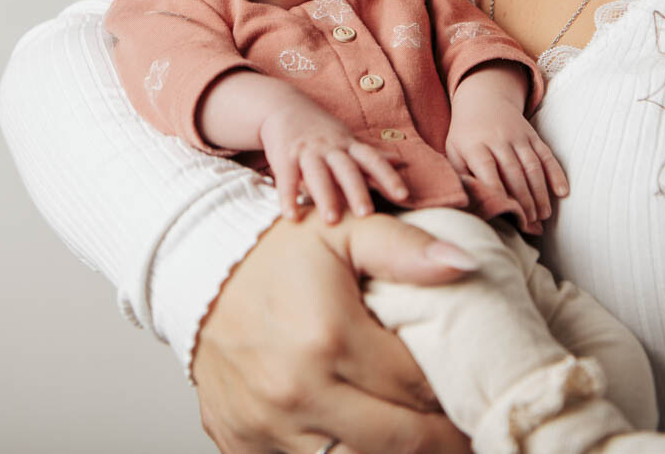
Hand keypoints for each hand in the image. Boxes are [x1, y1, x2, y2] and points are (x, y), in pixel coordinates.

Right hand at [191, 212, 476, 453]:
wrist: (194, 269)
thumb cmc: (273, 252)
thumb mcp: (344, 232)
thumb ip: (405, 248)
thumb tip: (464, 266)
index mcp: (328, 338)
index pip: (417, 386)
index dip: (452, 390)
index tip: (470, 388)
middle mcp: (296, 391)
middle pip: (397, 440)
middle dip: (439, 438)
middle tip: (462, 430)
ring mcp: (266, 425)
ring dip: (392, 452)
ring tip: (419, 435)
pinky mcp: (243, 443)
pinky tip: (364, 436)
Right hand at [259, 100, 409, 222]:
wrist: (282, 105)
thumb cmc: (320, 130)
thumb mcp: (347, 139)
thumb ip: (370, 155)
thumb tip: (400, 162)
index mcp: (348, 145)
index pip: (372, 160)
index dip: (388, 176)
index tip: (403, 195)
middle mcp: (330, 148)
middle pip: (346, 169)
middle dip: (357, 191)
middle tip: (367, 214)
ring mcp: (307, 151)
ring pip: (318, 174)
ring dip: (326, 196)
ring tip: (332, 221)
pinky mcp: (285, 157)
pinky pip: (286, 178)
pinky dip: (288, 197)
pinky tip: (291, 216)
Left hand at [445, 79, 567, 231]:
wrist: (483, 99)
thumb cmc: (466, 136)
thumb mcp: (453, 151)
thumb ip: (461, 176)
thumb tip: (468, 206)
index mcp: (474, 144)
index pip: (487, 168)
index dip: (497, 191)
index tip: (506, 213)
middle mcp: (498, 138)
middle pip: (513, 171)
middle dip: (523, 200)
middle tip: (529, 224)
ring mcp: (518, 136)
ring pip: (532, 166)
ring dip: (540, 192)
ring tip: (543, 216)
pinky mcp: (533, 135)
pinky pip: (547, 155)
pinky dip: (556, 174)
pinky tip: (562, 193)